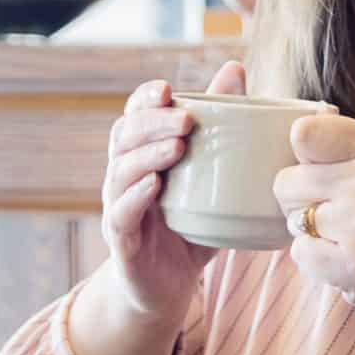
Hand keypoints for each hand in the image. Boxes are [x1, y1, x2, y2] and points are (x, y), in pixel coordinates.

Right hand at [101, 60, 246, 326]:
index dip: (145, 99)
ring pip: (121, 171)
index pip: (135, 114)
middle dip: (152, 123)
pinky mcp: (122, 240)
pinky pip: (120, 214)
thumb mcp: (212, 173)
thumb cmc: (193, 221)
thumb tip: (235, 69)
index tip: (167, 89)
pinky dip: (135, 197)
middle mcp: (125, 174)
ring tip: (177, 148)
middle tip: (186, 120)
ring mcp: (119, 206)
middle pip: (124, 137)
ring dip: (147, 155)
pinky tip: (154, 186)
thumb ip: (221, 123)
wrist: (168, 286)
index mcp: (144, 152)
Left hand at [273, 115, 354, 345]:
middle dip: (302, 202)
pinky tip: (352, 267)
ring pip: (293, 219)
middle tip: (338, 220)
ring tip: (354, 245)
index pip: (306, 132)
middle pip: (287, 179)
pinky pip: (301, 254)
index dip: (305, 158)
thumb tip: (303, 143)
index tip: (321, 175)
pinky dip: (319, 264)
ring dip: (314, 235)